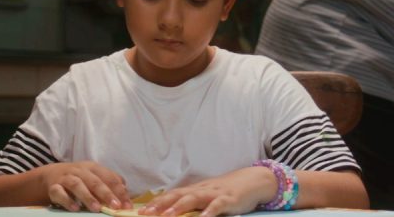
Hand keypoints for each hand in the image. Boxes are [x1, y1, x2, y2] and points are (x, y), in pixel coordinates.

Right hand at [41, 161, 131, 211]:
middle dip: (107, 194)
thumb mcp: (94, 176)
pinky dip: (67, 200)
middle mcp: (80, 171)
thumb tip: (125, 192)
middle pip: (95, 181)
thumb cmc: (79, 178)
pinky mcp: (53, 187)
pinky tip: (75, 208)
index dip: (119, 191)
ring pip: (77, 185)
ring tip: (97, 209)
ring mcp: (66, 178)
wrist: (50, 175)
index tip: (127, 205)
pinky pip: (59, 193)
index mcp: (93, 168)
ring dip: (88, 197)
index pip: (109, 178)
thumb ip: (109, 182)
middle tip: (116, 206)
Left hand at [139, 167, 275, 216]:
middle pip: (178, 195)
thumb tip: (174, 211)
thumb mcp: (209, 196)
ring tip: (166, 216)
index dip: (156, 202)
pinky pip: (217, 206)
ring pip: (193, 199)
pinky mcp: (229, 199)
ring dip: (179, 207)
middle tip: (144, 213)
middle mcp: (202, 190)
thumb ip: (194, 204)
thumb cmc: (229, 191)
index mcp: (196, 190)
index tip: (140, 210)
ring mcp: (215, 194)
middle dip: (160, 204)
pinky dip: (209, 212)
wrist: (253, 180)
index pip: (172, 195)